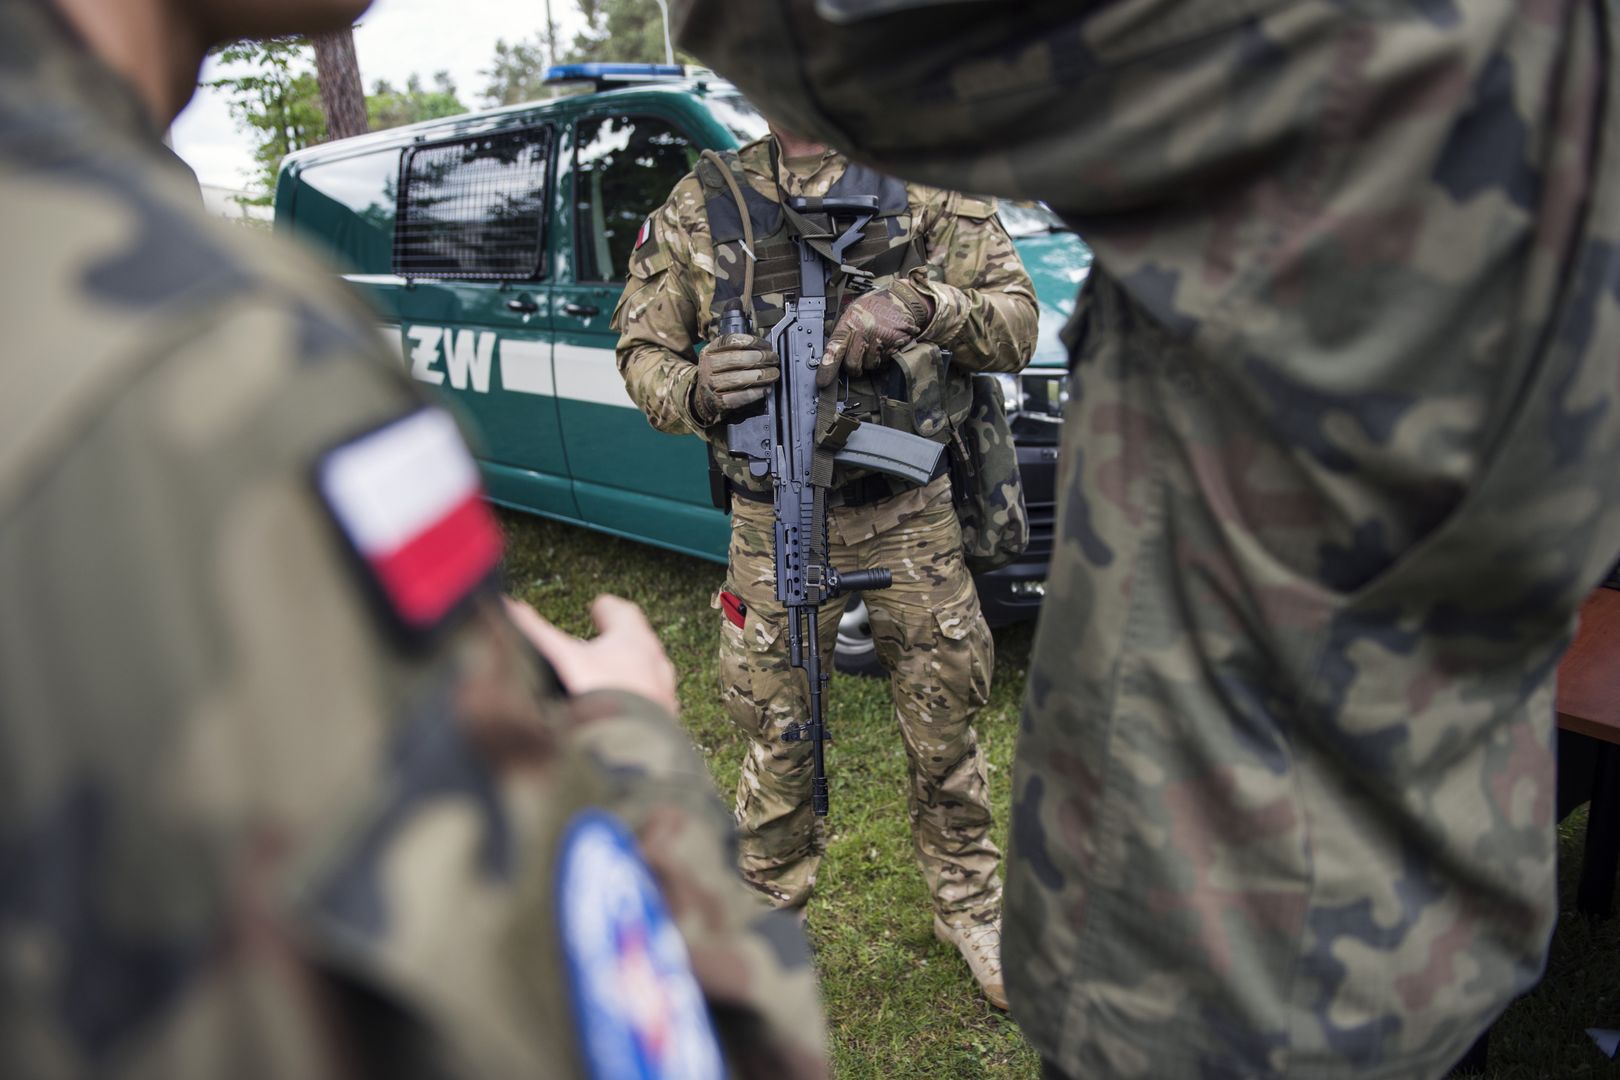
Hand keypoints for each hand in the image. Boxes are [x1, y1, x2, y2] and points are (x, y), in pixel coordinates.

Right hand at [503, 595, 679, 715]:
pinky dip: (634, 702)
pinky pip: (650, 704)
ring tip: (605, 682)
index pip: (622, 611)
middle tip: (598, 644)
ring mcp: (663, 693)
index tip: (598, 608)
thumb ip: (535, 632)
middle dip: (616, 643)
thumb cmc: (602, 697)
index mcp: (632, 639)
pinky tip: (616, 715)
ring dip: (627, 674)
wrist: (633, 752)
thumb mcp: (561, 659)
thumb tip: (508, 607)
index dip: (606, 609)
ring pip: (646, 674)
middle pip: (637, 643)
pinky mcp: (664, 722)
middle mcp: (654, 663)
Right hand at [693, 332, 779, 423]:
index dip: (752, 341)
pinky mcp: (718, 402)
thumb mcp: (721, 356)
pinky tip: (766, 389)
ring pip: (739, 378)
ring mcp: (711, 385)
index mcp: (710, 350)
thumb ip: (739, 350)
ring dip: (761, 376)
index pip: (731, 341)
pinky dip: (755, 393)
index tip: (767, 345)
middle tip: (774, 359)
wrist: (703, 399)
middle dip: (761, 358)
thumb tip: (766, 349)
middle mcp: (708, 366)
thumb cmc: (719, 374)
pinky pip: (739, 397)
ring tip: (774, 374)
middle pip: (737, 359)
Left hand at [817, 279, 934, 387]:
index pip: (834, 349)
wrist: (902, 299)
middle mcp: (863, 331)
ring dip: (870, 361)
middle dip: (853, 367)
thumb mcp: (853, 310)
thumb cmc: (876, 305)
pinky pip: (884, 362)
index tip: (822, 381)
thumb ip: (841, 328)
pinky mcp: (893, 346)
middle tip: (858, 360)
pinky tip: (885, 344)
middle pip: (852, 364)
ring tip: (875, 345)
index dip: (827, 368)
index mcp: (849, 322)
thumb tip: (829, 345)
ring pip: (869, 365)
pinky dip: (883, 358)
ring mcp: (879, 339)